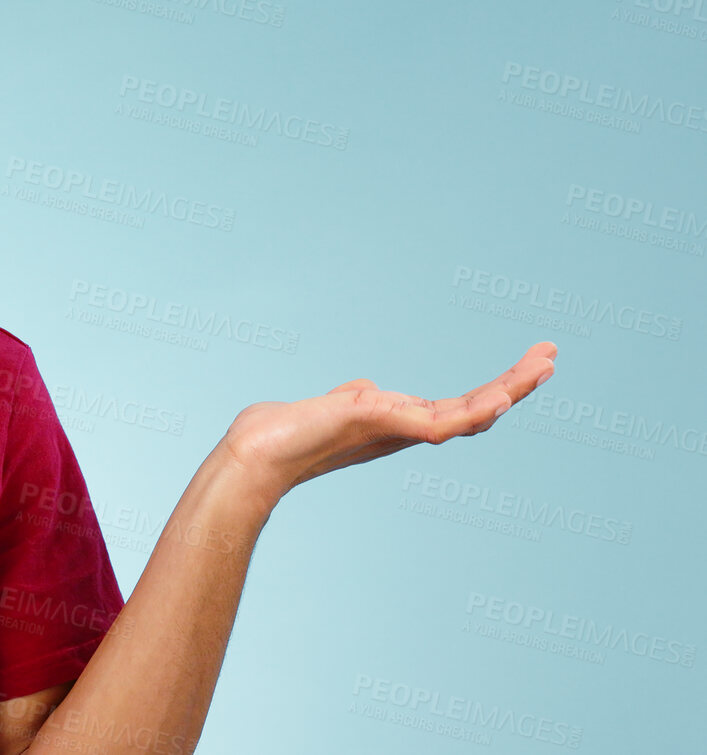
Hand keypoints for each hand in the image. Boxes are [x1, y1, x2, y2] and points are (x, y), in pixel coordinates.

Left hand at [218, 341, 557, 498]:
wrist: (257, 452)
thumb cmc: (287, 432)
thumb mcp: (334, 405)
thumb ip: (358, 398)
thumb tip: (368, 390)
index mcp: (398, 423)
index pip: (459, 406)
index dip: (494, 388)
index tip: (527, 363)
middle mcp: (404, 430)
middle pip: (475, 408)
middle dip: (515, 383)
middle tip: (551, 356)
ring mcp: (397, 431)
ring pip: (467, 415)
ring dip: (508, 391)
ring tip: (542, 368)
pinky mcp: (383, 427)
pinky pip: (438, 425)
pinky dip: (471, 414)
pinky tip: (500, 400)